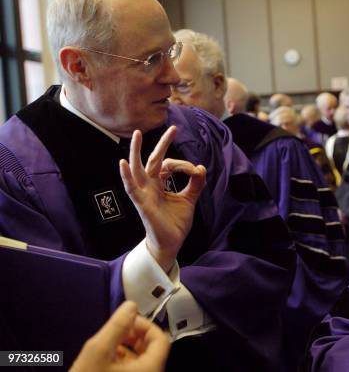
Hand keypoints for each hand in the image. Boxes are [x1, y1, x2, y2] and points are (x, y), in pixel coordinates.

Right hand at [70, 301, 169, 371]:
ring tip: (109, 343)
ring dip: (128, 347)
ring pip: (142, 360)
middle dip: (135, 335)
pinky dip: (123, 360)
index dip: (145, 325)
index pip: (161, 339)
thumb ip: (117, 326)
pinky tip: (107, 358)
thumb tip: (131, 306)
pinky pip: (134, 371)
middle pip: (152, 349)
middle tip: (117, 330)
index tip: (126, 320)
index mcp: (151, 368)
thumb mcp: (98, 351)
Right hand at [119, 126, 206, 271]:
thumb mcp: (189, 199)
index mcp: (160, 183)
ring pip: (137, 169)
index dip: (184, 166)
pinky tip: (123, 163)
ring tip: (136, 134)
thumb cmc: (176, 222)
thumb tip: (201, 167)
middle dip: (162, 143)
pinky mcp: (141, 204)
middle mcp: (150, 186)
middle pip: (154, 160)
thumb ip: (196, 183)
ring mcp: (144, 193)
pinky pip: (131, 188)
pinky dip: (126, 176)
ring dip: (136, 151)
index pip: (169, 164)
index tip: (196, 172)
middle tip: (172, 128)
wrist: (171, 243)